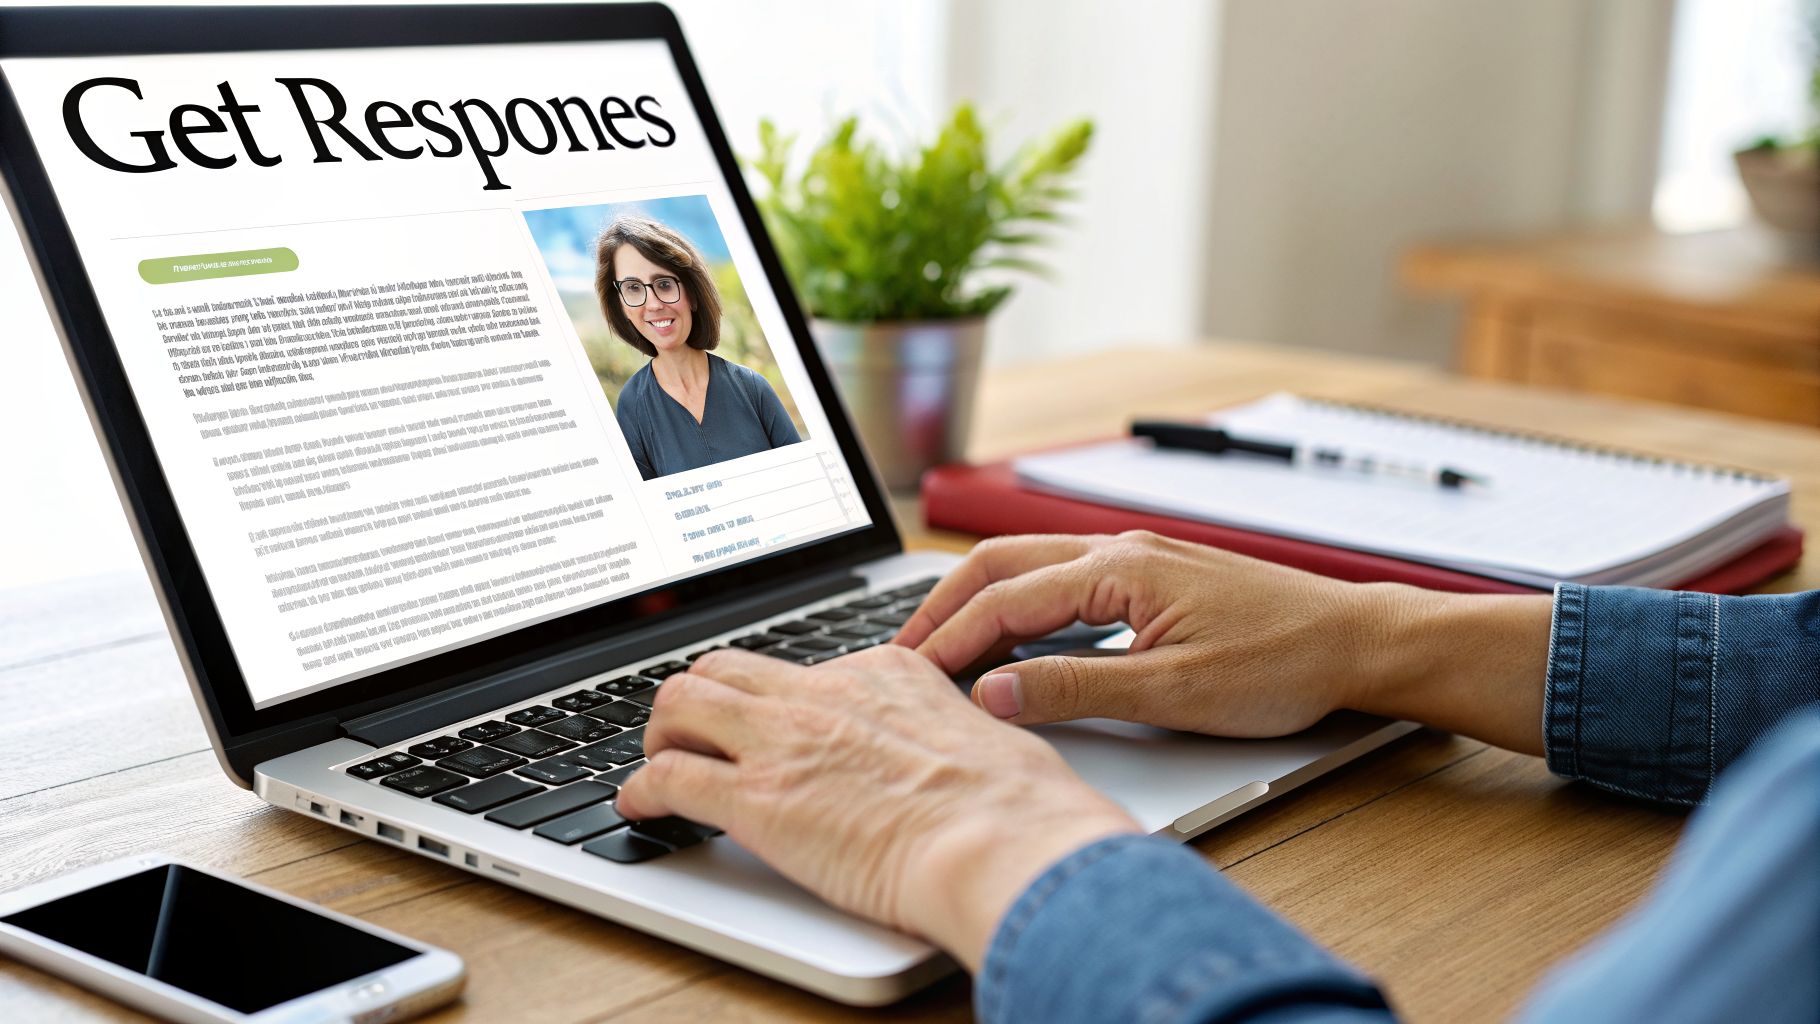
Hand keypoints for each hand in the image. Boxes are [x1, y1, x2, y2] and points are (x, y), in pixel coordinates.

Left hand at [614, 645, 1139, 969]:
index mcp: (883, 673)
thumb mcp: (985, 736)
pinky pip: (668, 776)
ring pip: (682, 703)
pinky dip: (641, 790)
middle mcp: (825, 694)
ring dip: (661, 732)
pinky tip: (641, 807)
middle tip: (692, 731)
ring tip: (657, 759)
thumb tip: (954, 755)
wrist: (1001, 839)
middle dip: (700, 698)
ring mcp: (785, 742)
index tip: (770, 722)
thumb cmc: (1015, 805)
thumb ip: (946, 733)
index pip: (803, 669)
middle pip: (727, 668)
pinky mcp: (757, 800)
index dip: (775, 699)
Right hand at [898, 532, 1551, 754]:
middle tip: (900, 653)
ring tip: (939, 644)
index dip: (949, 639)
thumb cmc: (1284, 664)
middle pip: (1001, 563)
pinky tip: (1012, 637)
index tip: (909, 675)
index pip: (1005, 599)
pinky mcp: (1153, 576)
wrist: (1359, 643)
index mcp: (1119, 568)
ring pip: (1030, 566)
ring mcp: (1137, 557)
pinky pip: (1063, 578)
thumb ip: (1076, 691)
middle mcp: (1121, 549)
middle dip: (943, 605)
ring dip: (979, 600)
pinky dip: (1019, 603)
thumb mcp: (1173, 693)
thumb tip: (995, 695)